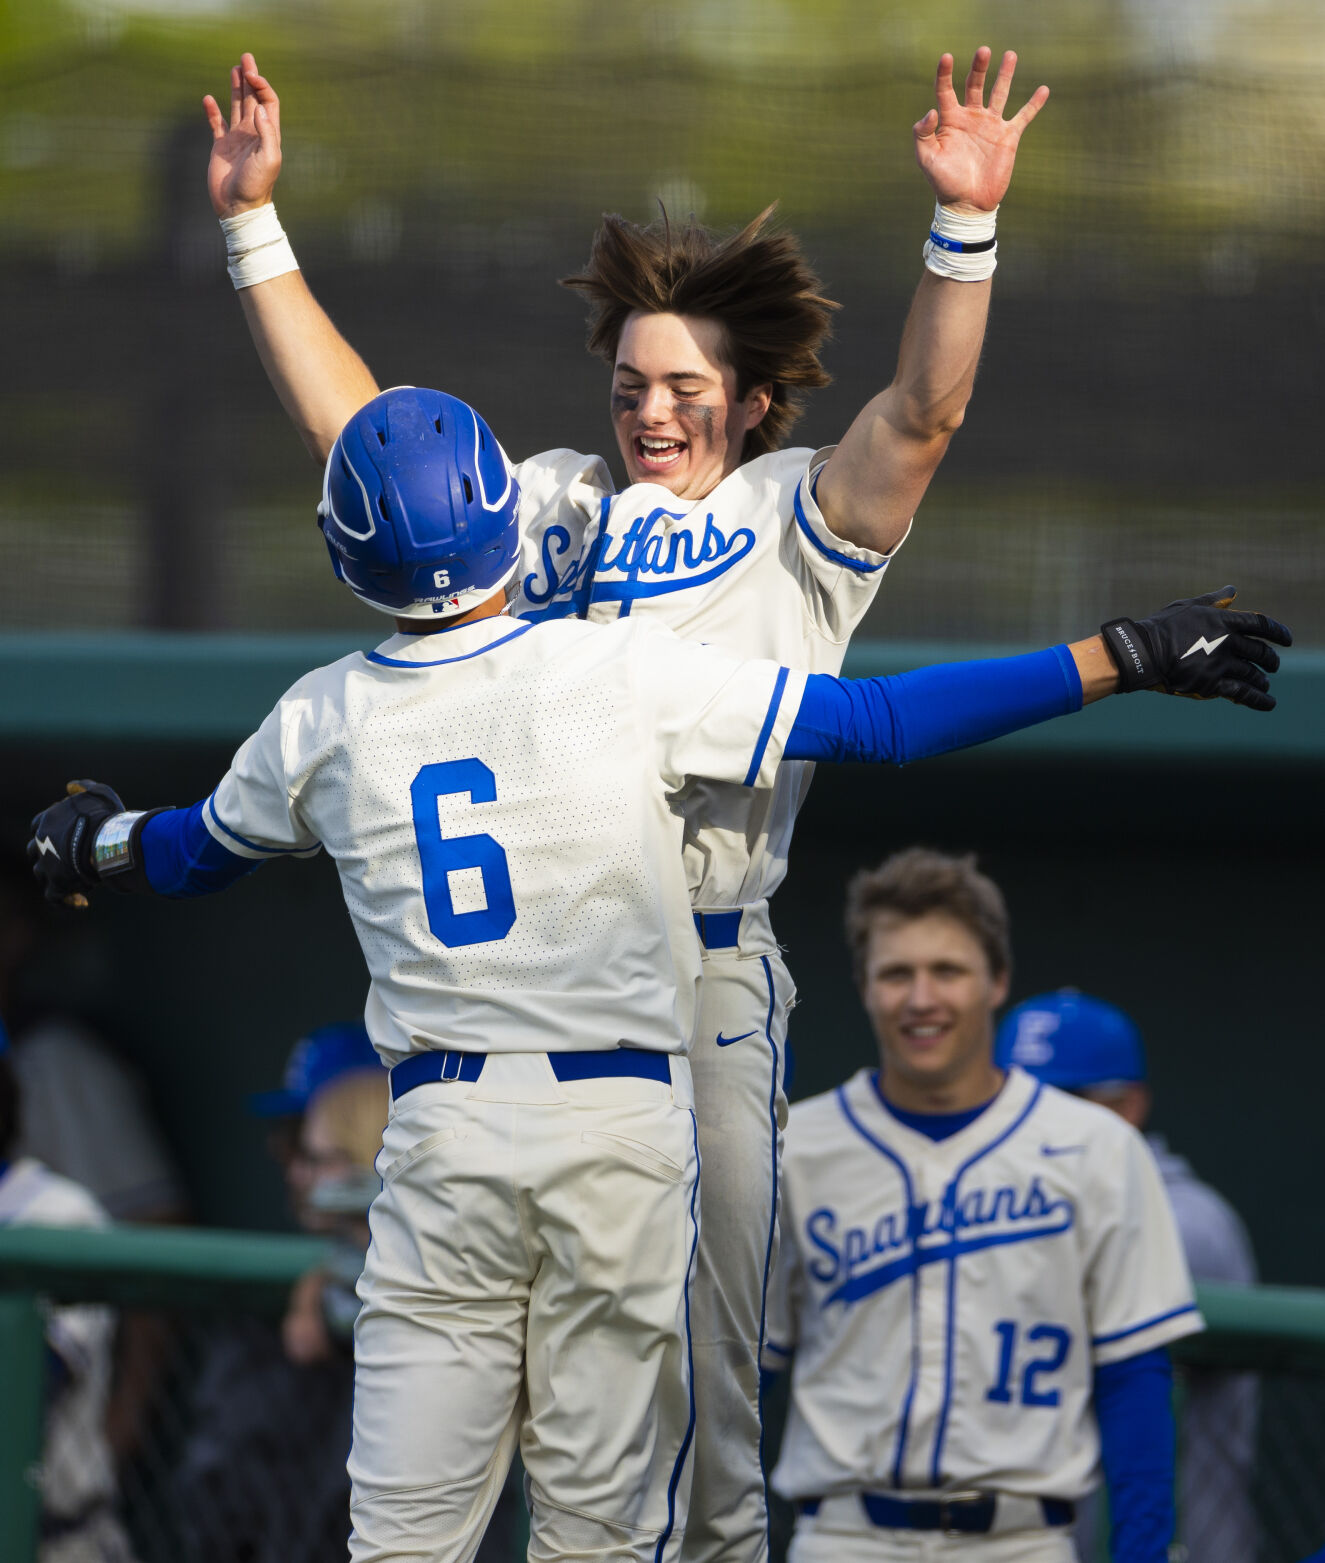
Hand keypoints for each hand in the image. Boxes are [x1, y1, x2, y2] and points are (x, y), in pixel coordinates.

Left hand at [27, 780, 124, 906]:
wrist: (107, 842)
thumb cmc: (105, 817)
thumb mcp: (99, 793)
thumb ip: (84, 788)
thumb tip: (70, 786)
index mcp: (46, 820)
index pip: (38, 826)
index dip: (52, 832)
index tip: (69, 835)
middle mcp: (39, 843)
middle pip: (36, 851)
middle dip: (51, 856)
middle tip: (74, 859)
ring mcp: (45, 865)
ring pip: (43, 874)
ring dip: (60, 877)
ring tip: (85, 880)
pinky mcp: (55, 884)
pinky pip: (55, 897)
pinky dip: (67, 901)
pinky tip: (83, 903)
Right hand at [203, 52, 281, 217]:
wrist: (238, 206)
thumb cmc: (256, 185)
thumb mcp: (269, 159)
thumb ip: (266, 132)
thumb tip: (259, 107)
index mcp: (268, 134)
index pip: (267, 102)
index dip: (261, 85)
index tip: (251, 73)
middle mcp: (253, 134)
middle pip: (253, 99)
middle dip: (250, 78)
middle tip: (246, 57)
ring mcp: (237, 139)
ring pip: (236, 107)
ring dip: (236, 88)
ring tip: (234, 68)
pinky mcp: (221, 147)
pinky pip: (216, 124)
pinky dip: (212, 111)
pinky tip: (208, 99)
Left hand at [913, 48, 1048, 213]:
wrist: (967, 204)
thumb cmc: (944, 183)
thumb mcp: (927, 159)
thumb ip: (923, 134)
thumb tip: (931, 111)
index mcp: (950, 120)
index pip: (945, 91)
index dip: (944, 74)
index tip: (946, 57)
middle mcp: (971, 118)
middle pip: (975, 85)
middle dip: (979, 68)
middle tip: (984, 51)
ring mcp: (990, 126)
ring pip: (999, 93)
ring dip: (1005, 74)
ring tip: (1010, 54)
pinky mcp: (1008, 137)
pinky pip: (1023, 117)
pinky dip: (1034, 104)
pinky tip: (1044, 89)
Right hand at [1101, 587, 1291, 709]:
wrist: (1141, 653)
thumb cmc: (1162, 627)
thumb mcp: (1189, 606)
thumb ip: (1214, 600)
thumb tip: (1232, 590)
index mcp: (1224, 621)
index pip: (1261, 624)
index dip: (1278, 633)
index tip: (1287, 640)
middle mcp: (1227, 642)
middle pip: (1261, 652)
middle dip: (1270, 660)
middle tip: (1273, 664)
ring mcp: (1220, 664)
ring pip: (1253, 674)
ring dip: (1262, 680)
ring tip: (1265, 684)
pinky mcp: (1212, 684)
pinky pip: (1243, 693)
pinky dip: (1259, 699)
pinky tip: (1268, 703)